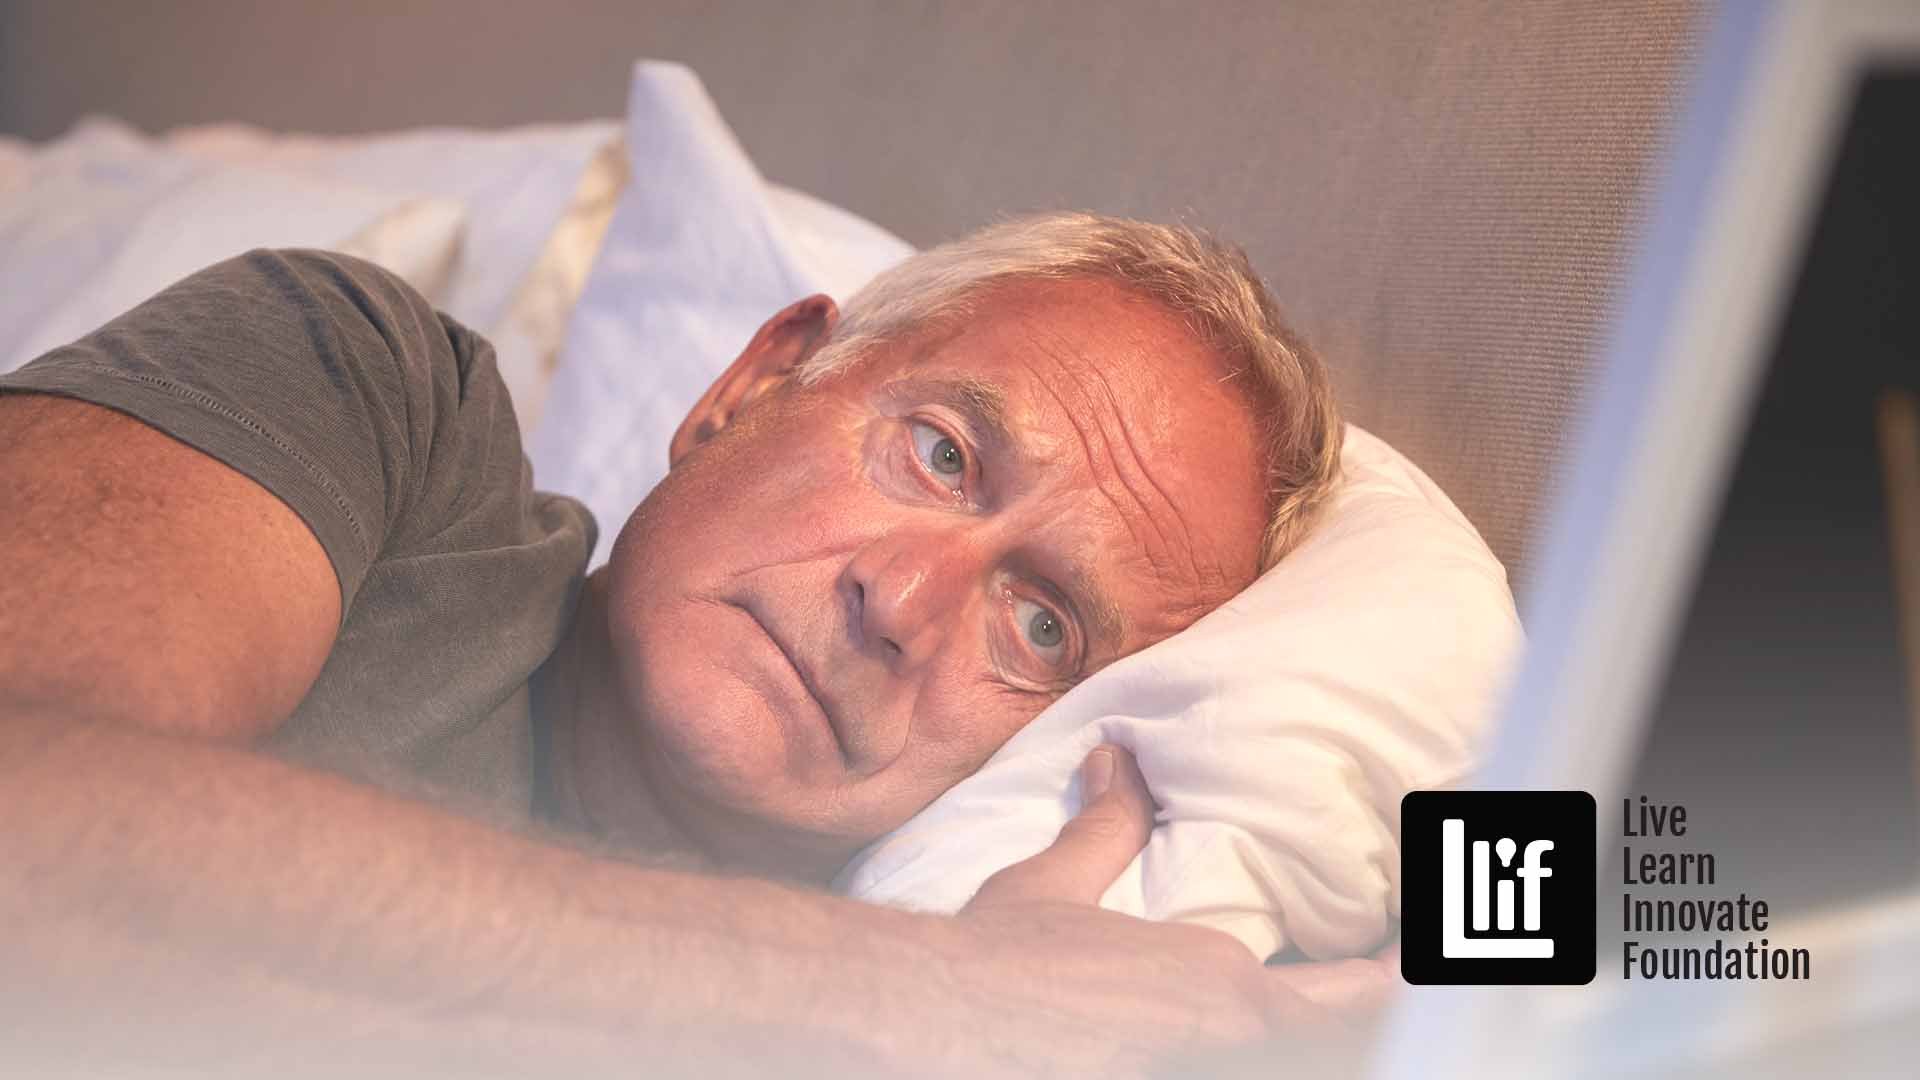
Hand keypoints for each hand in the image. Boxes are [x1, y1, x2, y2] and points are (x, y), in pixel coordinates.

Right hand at [945, 745, 1397, 1075]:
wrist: (943, 1025)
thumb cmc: (999, 961)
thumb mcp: (1058, 882)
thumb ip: (1109, 823)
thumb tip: (1121, 757)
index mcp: (1225, 984)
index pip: (1364, 993)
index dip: (1415, 975)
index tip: (1443, 953)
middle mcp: (1232, 1042)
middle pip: (1350, 1043)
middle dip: (1393, 1012)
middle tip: (1431, 977)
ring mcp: (1204, 1071)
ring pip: (1309, 1053)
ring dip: (1342, 1027)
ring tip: (1372, 996)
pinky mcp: (1166, 1077)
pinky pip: (1260, 1055)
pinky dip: (1293, 1035)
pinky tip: (1294, 1009)